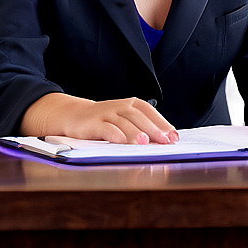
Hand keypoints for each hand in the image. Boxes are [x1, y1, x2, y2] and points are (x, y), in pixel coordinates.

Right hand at [20, 93, 178, 144]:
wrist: (74, 115)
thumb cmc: (106, 121)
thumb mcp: (125, 121)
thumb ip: (143, 128)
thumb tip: (165, 141)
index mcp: (132, 104)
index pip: (150, 112)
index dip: (163, 124)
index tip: (173, 137)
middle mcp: (120, 106)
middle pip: (139, 117)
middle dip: (154, 129)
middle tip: (165, 141)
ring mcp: (106, 113)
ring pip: (123, 122)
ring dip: (135, 133)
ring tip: (145, 142)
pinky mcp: (93, 123)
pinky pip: (105, 128)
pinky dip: (114, 134)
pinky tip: (121, 142)